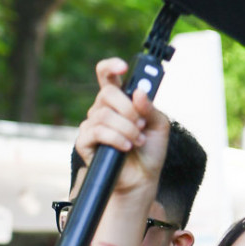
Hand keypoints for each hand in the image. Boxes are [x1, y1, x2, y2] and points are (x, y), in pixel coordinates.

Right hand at [73, 58, 170, 201]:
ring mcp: (92, 125)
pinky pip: (97, 132)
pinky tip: (126, 147)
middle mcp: (103, 110)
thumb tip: (138, 93)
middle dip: (127, 108)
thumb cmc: (150, 151)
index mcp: (120, 101)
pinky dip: (116, 138)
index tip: (124, 67)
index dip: (111, 66)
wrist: (142, 179)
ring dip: (126, 128)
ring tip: (137, 140)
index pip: (107, 76)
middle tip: (140, 123)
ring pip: (104, 115)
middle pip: (106, 93)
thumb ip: (150, 108)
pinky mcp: (85, 142)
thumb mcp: (159, 126)